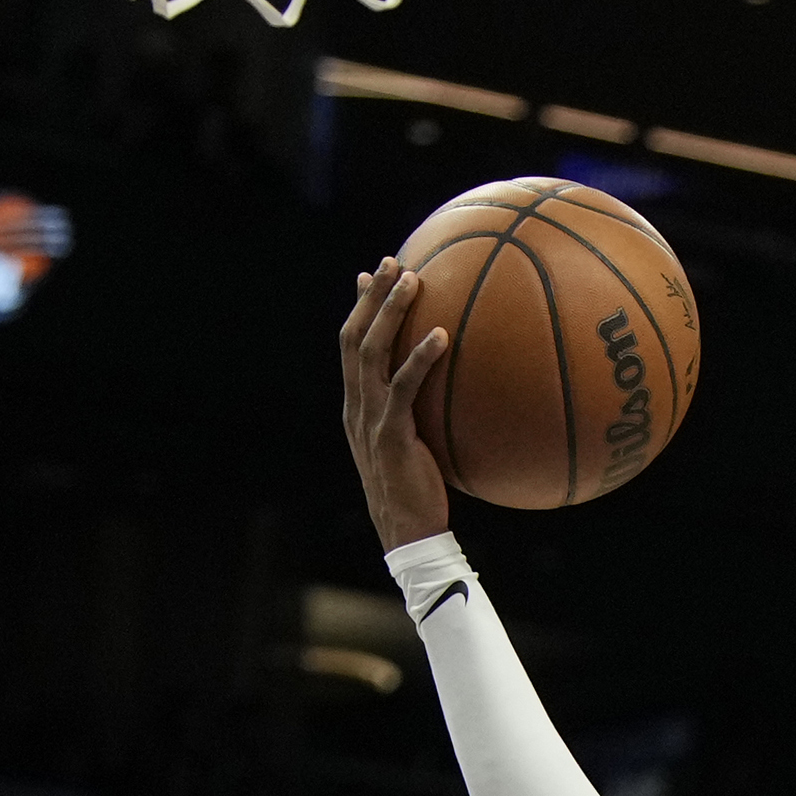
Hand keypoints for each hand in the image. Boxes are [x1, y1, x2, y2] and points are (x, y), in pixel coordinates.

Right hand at [338, 263, 454, 551]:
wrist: (408, 534)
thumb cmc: (419, 492)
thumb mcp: (413, 445)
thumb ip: (417, 413)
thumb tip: (446, 388)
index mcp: (356, 407)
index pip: (349, 346)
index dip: (359, 309)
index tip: (371, 275)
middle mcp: (355, 408)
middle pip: (353, 338)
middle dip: (371, 296)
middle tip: (392, 261)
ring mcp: (369, 420)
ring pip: (371, 353)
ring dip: (390, 313)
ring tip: (412, 279)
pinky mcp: (391, 435)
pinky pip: (404, 388)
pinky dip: (420, 358)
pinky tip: (442, 335)